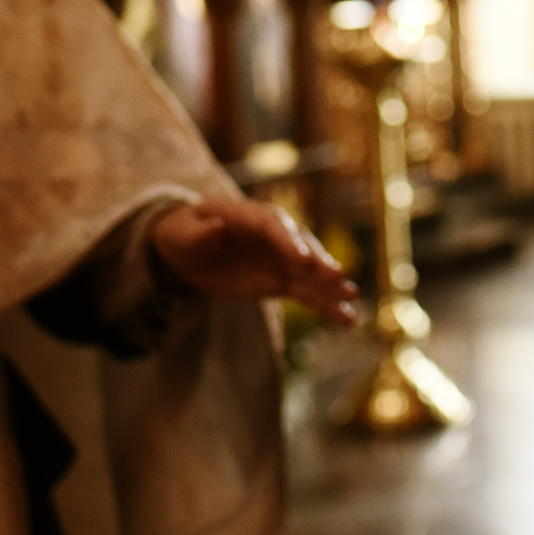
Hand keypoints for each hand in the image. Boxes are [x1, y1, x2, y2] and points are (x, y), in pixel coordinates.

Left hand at [154, 195, 359, 323]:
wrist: (188, 250)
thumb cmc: (184, 234)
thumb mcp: (182, 233)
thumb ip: (198, 233)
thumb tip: (214, 228)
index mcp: (252, 216)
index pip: (276, 227)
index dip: (291, 244)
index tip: (305, 262)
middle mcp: (275, 235)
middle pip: (302, 247)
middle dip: (320, 264)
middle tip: (338, 279)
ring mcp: (282, 258)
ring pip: (311, 273)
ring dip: (331, 287)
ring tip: (351, 299)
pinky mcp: (282, 280)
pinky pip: (309, 293)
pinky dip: (327, 305)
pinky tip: (347, 318)